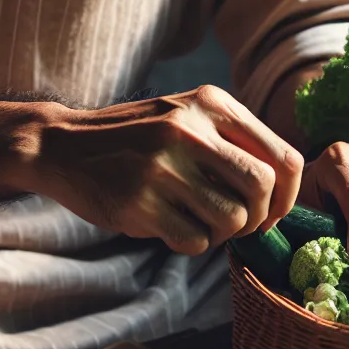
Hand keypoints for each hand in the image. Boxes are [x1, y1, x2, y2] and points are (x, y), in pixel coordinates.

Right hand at [27, 86, 303, 255]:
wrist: (60, 145)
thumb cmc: (137, 138)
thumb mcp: (187, 116)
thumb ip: (233, 141)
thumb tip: (285, 192)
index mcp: (212, 104)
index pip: (284, 157)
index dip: (288, 196)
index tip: (272, 212)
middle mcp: (191, 129)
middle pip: (263, 188)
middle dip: (260, 218)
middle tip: (239, 225)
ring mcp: (163, 166)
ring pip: (232, 219)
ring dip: (223, 234)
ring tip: (200, 224)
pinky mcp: (139, 202)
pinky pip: (195, 241)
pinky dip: (192, 244)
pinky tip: (171, 227)